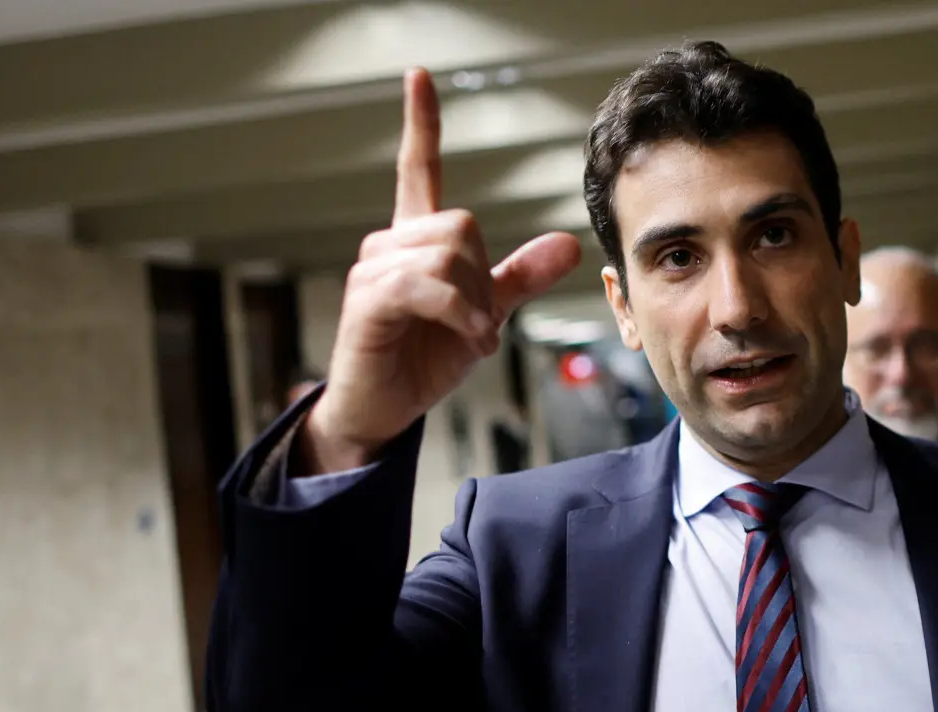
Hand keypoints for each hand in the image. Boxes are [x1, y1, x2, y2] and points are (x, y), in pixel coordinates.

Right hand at [301, 68, 581, 473]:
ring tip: (470, 337)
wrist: (384, 408)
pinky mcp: (368, 299)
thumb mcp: (484, 314)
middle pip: (462, 224)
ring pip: (449, 254)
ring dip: (476, 305)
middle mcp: (391, 245)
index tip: (419, 76)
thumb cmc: (423, 358)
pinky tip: (466, 338)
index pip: (418, 169)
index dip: (422, 123)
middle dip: (486, 279)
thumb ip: (520, 278)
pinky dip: (461, 315)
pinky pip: (428, 286)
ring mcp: (374, 269)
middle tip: (481, 324)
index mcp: (417, 242)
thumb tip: (569, 245)